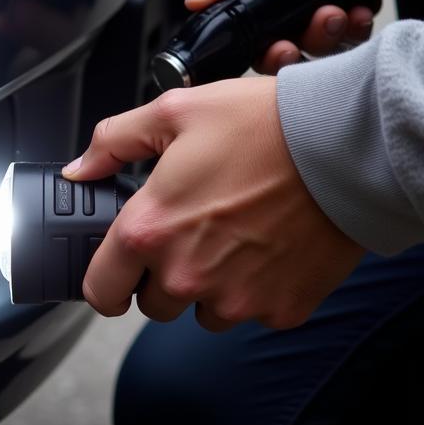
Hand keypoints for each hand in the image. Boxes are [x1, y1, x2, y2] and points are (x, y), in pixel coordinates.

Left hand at [62, 79, 363, 330]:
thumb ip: (114, 142)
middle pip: (153, 303)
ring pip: (202, 312)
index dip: (104, 284)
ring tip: (232, 238)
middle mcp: (186, 274)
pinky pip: (253, 312)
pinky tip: (267, 248)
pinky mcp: (280, 308)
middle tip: (189, 234)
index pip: (101, 291)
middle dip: (161, 275)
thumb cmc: (261, 126)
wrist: (344, 146)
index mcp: (149, 230)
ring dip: (208, 286)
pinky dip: (256, 289)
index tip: (115, 275)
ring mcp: (235, 298)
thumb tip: (80, 169)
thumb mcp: (173, 112)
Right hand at [188, 0, 406, 72]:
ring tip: (333, 13)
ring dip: (324, 37)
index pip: (237, 27)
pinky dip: (356, 27)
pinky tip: (357, 8)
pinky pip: (353, 30)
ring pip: (316, 43)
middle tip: (292, 42)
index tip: (258, 50)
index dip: (246, 47)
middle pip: (276, 46)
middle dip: (287, 52)